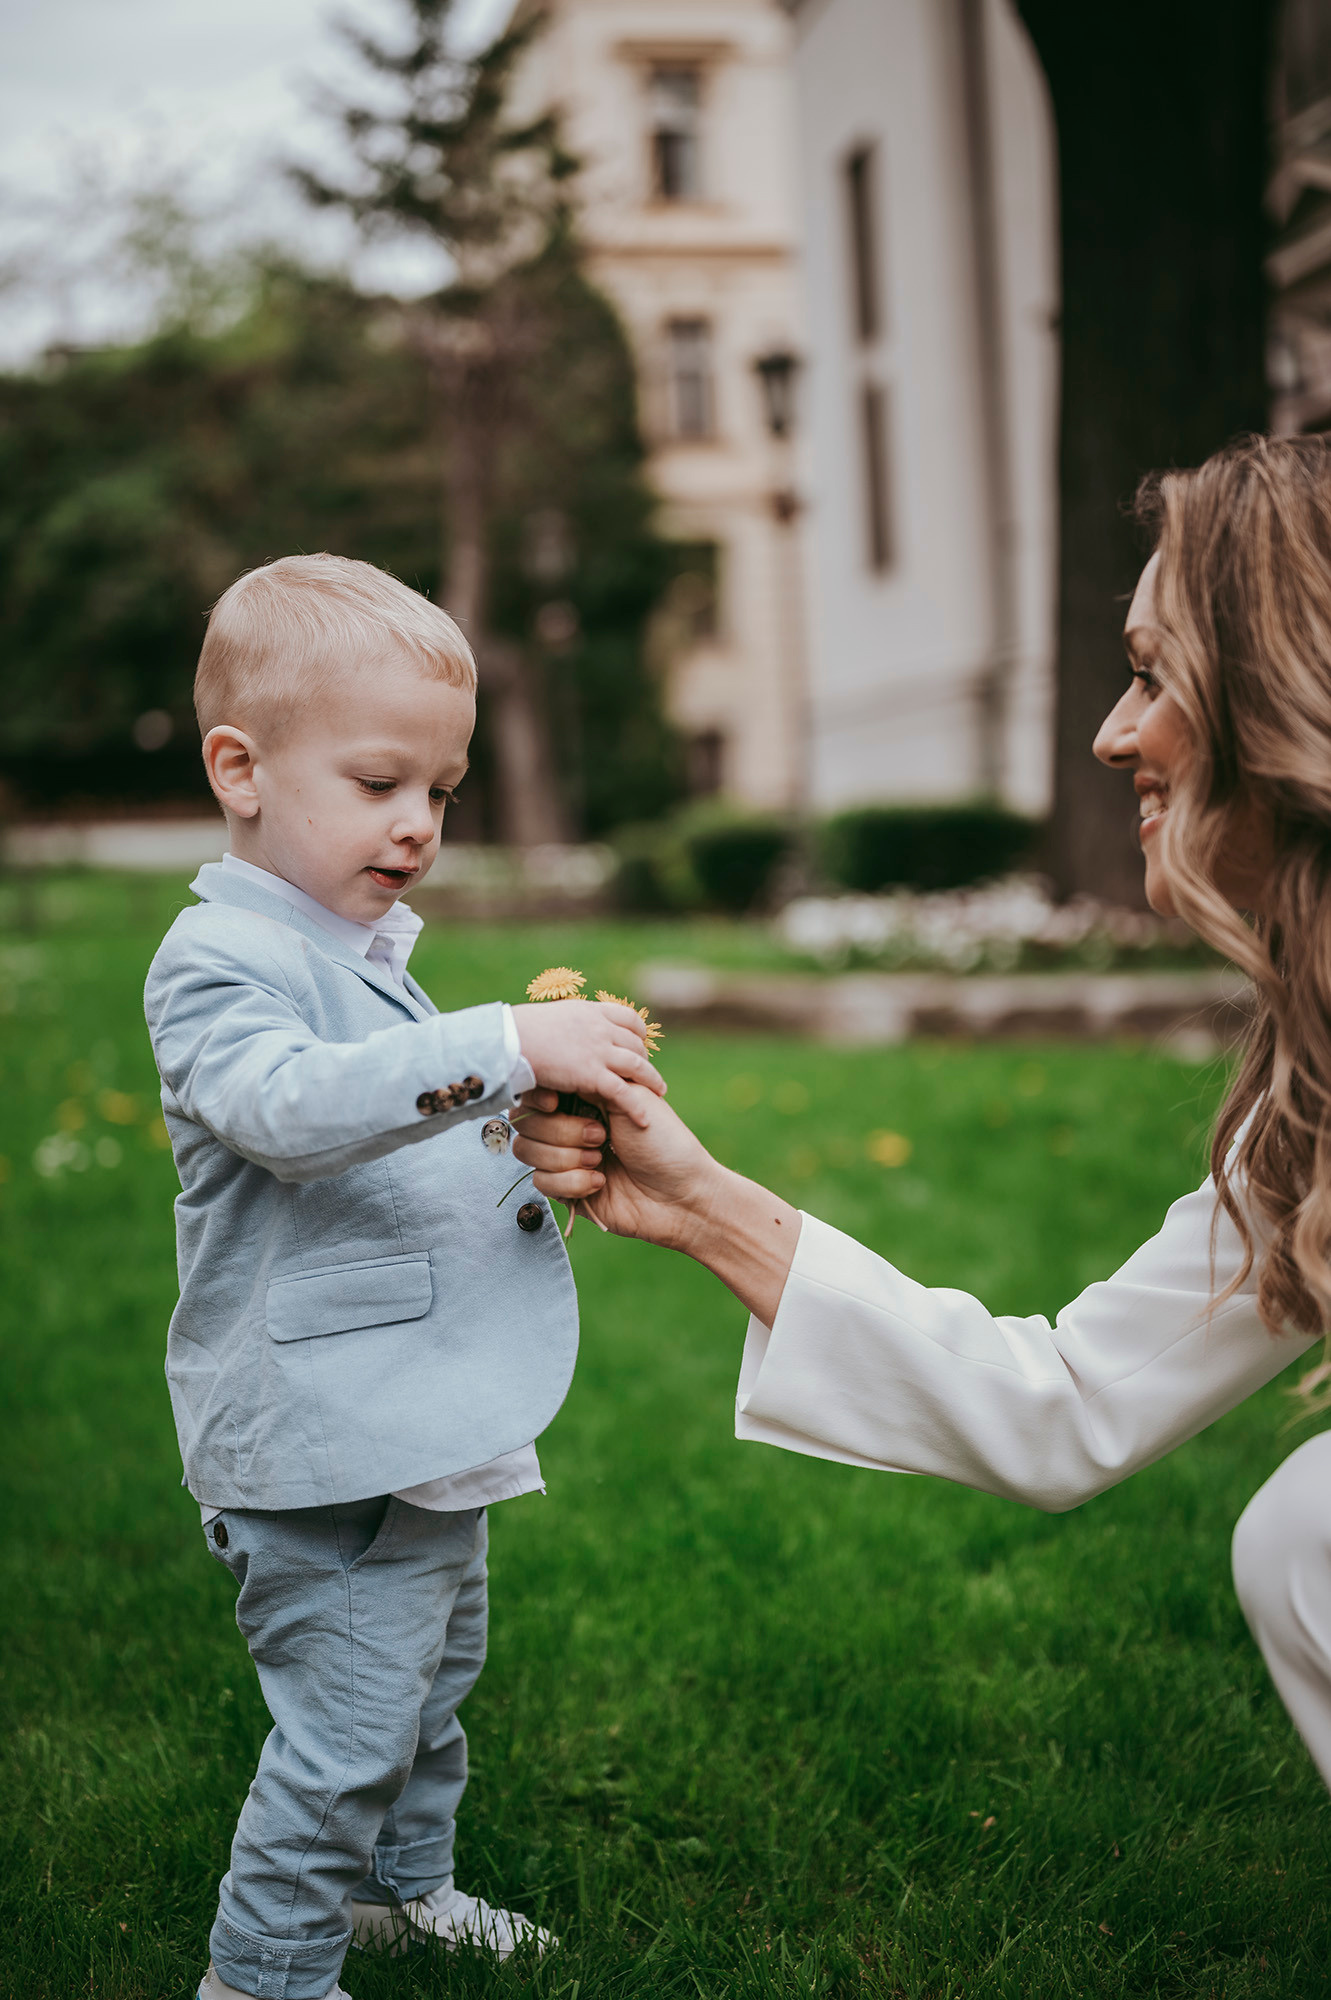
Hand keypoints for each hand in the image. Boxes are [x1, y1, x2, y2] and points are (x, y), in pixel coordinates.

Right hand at [510, 999, 666, 1129]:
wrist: (507, 1038)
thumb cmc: (516, 1032)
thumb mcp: (546, 1018)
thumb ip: (562, 1025)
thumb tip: (558, 1031)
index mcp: (589, 1011)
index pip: (627, 1017)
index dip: (637, 1032)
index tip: (640, 1043)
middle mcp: (600, 1028)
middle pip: (635, 1043)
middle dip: (644, 1058)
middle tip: (648, 1074)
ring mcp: (598, 1050)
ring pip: (637, 1065)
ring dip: (651, 1079)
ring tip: (660, 1092)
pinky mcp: (592, 1074)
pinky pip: (623, 1092)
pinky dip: (637, 1106)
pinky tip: (645, 1119)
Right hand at [513, 1083, 801, 1322]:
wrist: (683, 1195)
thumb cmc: (665, 1142)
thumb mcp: (631, 1097)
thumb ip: (590, 1079)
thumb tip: (552, 1072)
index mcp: (585, 1098)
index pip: (538, 1091)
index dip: (538, 1097)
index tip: (556, 1102)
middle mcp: (569, 1125)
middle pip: (526, 1122)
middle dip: (562, 1130)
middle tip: (601, 1135)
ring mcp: (564, 1159)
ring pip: (527, 1151)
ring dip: (566, 1156)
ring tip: (601, 1159)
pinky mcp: (565, 1190)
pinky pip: (540, 1182)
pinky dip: (571, 1182)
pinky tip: (601, 1183)